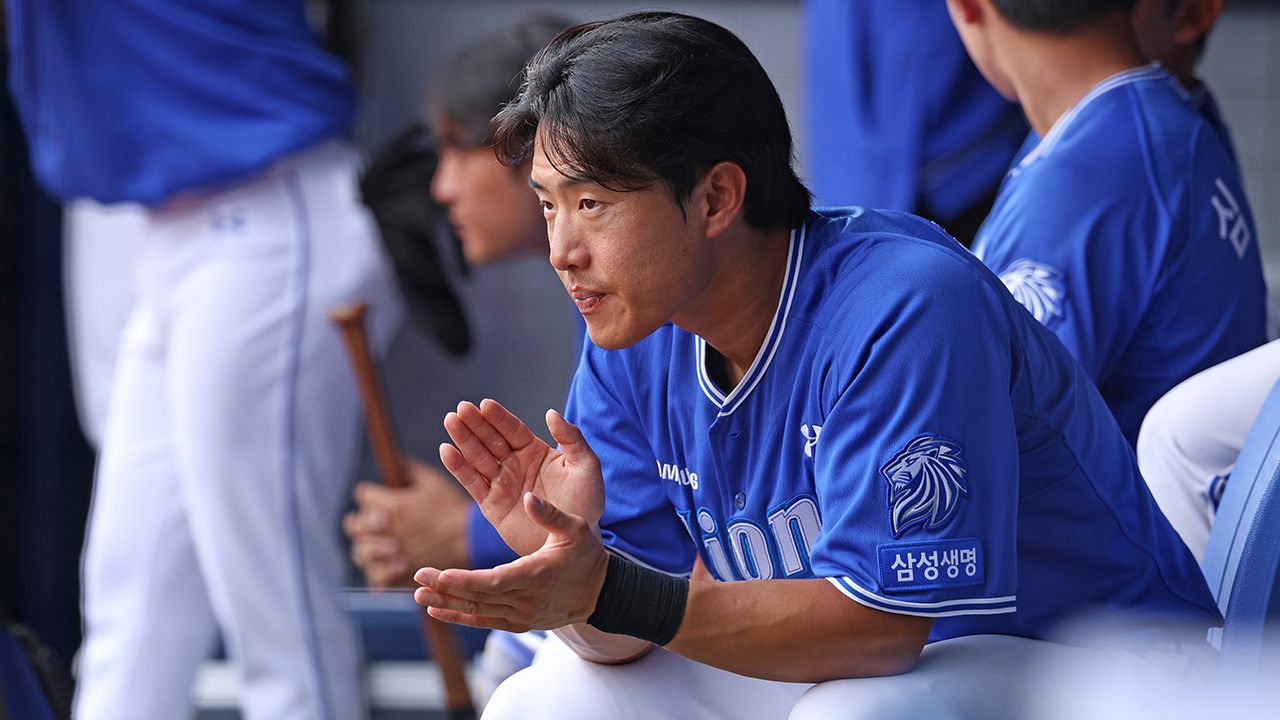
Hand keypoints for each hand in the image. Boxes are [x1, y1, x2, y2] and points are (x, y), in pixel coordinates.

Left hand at [343, 457, 469, 588]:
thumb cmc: (453, 509)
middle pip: (355, 525)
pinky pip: (375, 577)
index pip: (362, 495)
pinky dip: (376, 572)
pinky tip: (384, 565)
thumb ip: (411, 469)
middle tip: (373, 520)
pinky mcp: (400, 573)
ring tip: (376, 543)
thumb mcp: (434, 482)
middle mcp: (389, 531)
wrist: (471, 538)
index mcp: (395, 506)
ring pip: (361, 552)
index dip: (369, 493)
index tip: (376, 495)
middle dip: (362, 519)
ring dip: (366, 546)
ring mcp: (393, 554)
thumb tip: (397, 462)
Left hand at [414, 491, 608, 632]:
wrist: (601, 592)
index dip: (466, 580)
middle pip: (479, 597)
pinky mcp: (518, 622)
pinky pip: (484, 622)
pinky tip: (437, 611)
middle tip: (418, 577)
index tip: (441, 575)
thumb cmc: (587, 555)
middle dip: (445, 588)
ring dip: (446, 605)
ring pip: (478, 612)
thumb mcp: (577, 528)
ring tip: (418, 595)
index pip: (496, 580)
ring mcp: (521, 614)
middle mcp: (526, 599)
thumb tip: (528, 498)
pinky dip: (460, 617)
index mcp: (537, 573)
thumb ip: (551, 515)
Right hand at [439, 399, 603, 556]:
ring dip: (463, 440)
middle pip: (491, 439)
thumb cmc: (585, 504)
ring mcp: (502, 484)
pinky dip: (459, 468)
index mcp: (536, 452)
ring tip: (451, 421)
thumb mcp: (586, 467)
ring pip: (478, 457)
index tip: (485, 404)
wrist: (577, 541)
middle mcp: (515, 465)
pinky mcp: (492, 506)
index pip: (513, 429)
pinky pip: (473, 483)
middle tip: (461, 408)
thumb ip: (572, 439)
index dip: (499, 417)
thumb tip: (550, 413)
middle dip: (476, 423)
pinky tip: (447, 450)